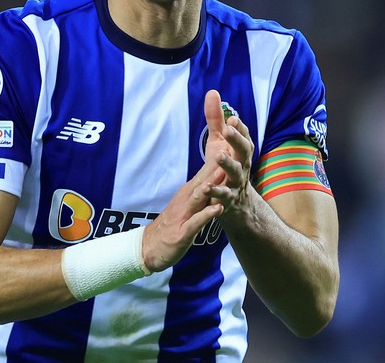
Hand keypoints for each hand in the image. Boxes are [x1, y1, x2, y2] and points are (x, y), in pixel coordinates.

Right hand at [141, 90, 229, 271]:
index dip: (221, 154)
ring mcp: (184, 213)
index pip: (208, 168)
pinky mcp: (183, 231)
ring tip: (222, 173)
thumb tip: (217, 169)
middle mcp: (188, 197)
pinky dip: (206, 215)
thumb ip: (203, 186)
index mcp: (191, 190)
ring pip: (199, 196)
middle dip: (217, 163)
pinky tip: (218, 209)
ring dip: (210, 185)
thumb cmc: (175, 222)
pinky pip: (196, 222)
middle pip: (204, 177)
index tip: (233, 139)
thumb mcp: (189, 201)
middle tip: (230, 146)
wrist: (151, 246)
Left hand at [203, 90, 254, 219]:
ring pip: (235, 172)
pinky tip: (207, 188)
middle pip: (244, 150)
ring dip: (228, 164)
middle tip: (228, 129)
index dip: (239, 127)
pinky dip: (216, 193)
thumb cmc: (226, 166)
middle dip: (237, 139)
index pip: (243, 135)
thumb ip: (215, 119)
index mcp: (241, 150)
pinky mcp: (228, 200)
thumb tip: (212, 92)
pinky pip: (223, 196)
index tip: (231, 118)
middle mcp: (243, 164)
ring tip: (219, 155)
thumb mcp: (220, 141)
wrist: (237, 204)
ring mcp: (237, 182)